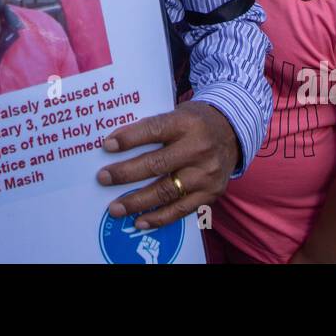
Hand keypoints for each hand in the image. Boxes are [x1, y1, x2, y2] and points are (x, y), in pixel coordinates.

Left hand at [97, 100, 238, 229]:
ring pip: (166, 191)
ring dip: (137, 202)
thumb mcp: (177, 113)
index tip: (107, 146)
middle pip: (157, 164)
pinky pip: (181, 210)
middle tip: (103, 178)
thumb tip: (115, 146)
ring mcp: (206, 174)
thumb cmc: (194, 122)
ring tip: (115, 208)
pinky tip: (139, 221)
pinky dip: (158, 218)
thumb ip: (153, 127)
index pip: (154, 130)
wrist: (232, 132)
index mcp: (187, 123)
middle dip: (126, 173)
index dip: (129, 139)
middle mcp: (199, 148)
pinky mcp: (211, 193)